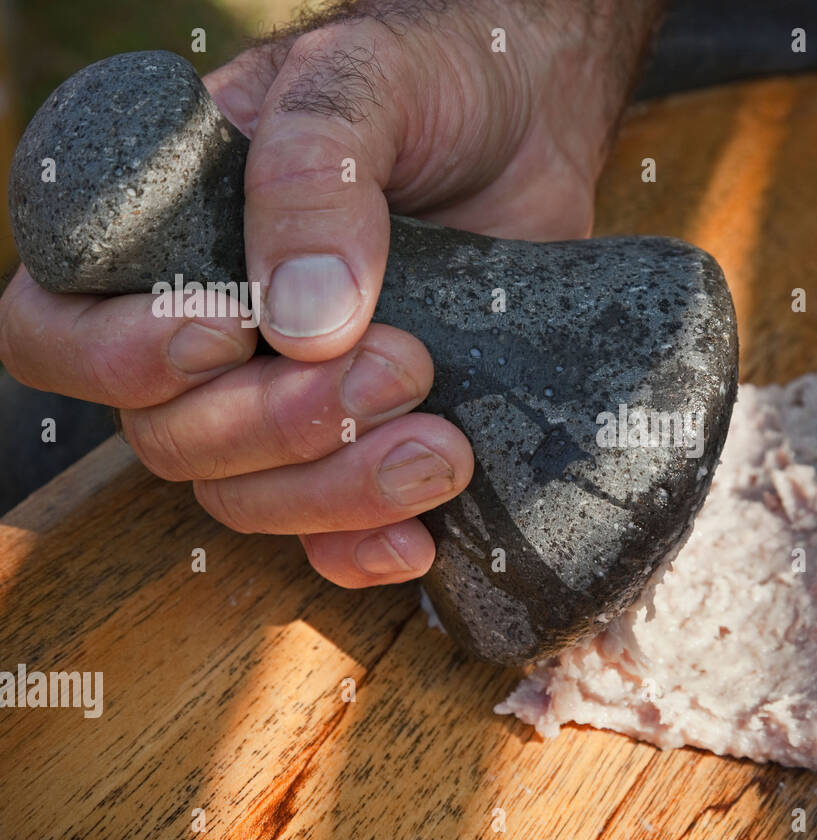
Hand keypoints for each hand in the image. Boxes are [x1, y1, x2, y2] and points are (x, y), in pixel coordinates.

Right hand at [0, 0, 659, 586]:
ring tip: (443, 448)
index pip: (55, 332)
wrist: (528, 121)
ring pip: (250, 499)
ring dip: (337, 490)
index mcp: (160, 243)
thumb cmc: (427, 81)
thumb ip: (316, 175)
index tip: (230, 330)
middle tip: (401, 365)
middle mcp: (208, 334)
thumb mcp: (362, 82)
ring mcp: (287, 395)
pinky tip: (418, 541)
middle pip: (171, 440)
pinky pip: (329, 534)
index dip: (118, 361)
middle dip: (277, 426)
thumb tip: (299, 324)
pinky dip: (362, 548)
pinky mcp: (369, 438)